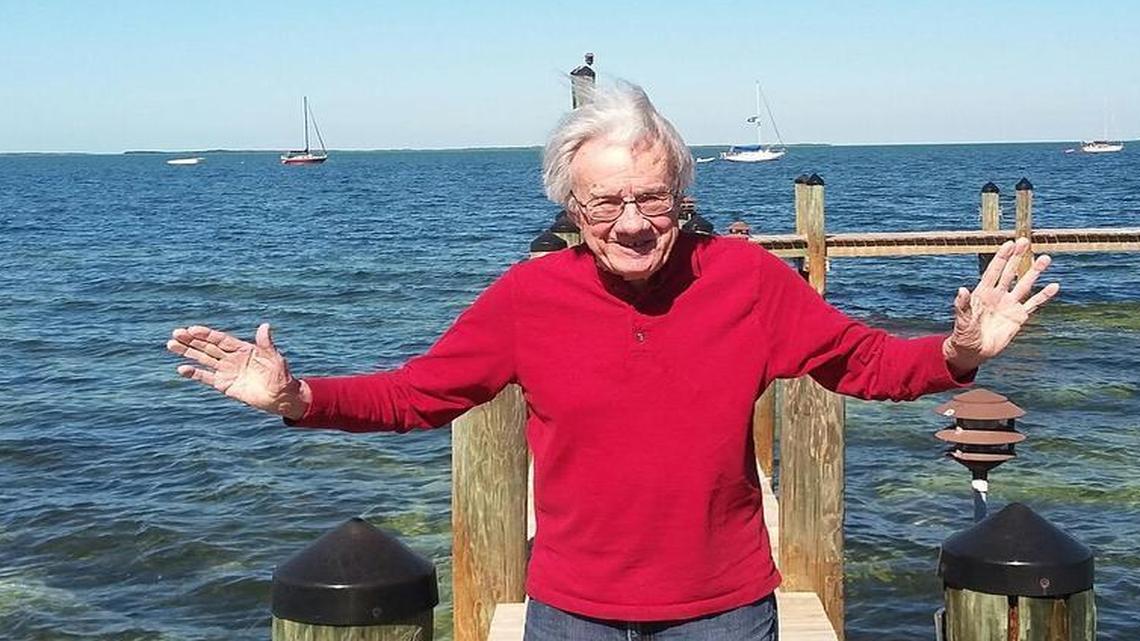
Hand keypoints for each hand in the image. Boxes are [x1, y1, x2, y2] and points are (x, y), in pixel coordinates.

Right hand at [166, 323, 309, 418]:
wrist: (281, 396)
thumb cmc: (280, 375)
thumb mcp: (273, 357)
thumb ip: (265, 343)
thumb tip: (264, 326)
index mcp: (243, 349)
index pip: (220, 339)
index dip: (206, 334)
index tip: (191, 329)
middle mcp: (232, 358)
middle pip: (208, 347)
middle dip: (192, 340)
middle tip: (175, 333)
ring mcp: (227, 371)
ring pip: (204, 359)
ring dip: (188, 353)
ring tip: (171, 345)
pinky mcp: (224, 384)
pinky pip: (207, 377)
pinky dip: (195, 373)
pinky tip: (182, 369)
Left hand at [943, 237, 1059, 374]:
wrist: (973, 352)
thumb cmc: (963, 336)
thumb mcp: (962, 321)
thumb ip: (963, 306)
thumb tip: (962, 289)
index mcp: (983, 293)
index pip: (994, 271)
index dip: (1001, 257)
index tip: (1009, 243)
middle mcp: (998, 295)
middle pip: (1010, 272)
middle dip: (1017, 257)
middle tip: (1025, 241)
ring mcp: (1009, 305)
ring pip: (1024, 285)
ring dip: (1034, 272)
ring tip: (1045, 258)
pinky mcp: (1019, 317)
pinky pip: (1033, 304)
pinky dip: (1044, 296)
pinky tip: (1054, 286)